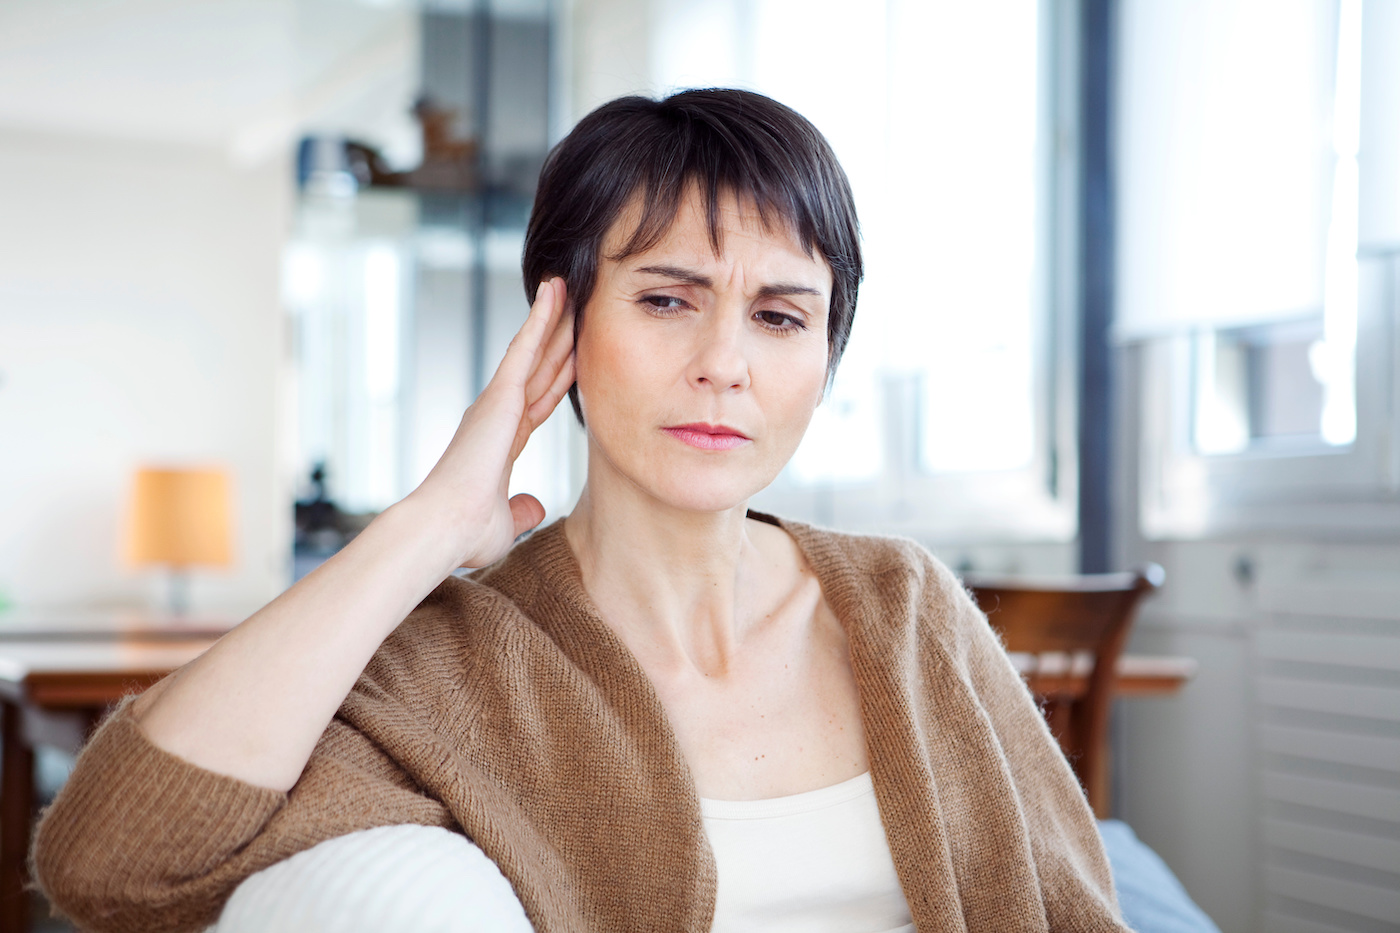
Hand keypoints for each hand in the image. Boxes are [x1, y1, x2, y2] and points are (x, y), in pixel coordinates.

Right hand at [408, 277, 574, 568]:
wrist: (444, 527)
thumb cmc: (466, 533)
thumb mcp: (505, 522)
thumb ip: (521, 509)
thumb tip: (536, 507)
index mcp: (501, 442)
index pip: (539, 400)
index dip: (557, 375)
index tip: (573, 355)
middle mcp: (497, 416)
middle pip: (540, 368)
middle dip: (558, 338)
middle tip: (576, 305)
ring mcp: (497, 402)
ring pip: (533, 349)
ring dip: (551, 316)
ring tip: (567, 285)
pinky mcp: (498, 395)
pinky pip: (524, 348)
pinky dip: (539, 319)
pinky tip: (553, 293)